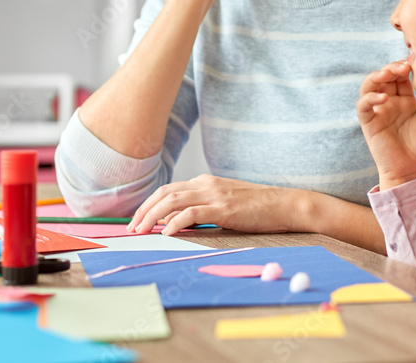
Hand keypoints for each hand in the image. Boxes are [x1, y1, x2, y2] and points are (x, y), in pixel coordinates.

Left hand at [126, 174, 294, 235]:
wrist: (284, 204)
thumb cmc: (257, 207)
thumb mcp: (225, 204)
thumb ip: (201, 209)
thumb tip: (174, 222)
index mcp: (206, 182)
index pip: (169, 190)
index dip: (149, 204)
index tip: (137, 221)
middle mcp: (206, 184)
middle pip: (165, 193)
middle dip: (144, 210)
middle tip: (131, 228)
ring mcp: (215, 195)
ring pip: (173, 201)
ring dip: (152, 216)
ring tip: (141, 231)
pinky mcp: (223, 208)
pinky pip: (192, 213)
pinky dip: (175, 222)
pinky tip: (166, 232)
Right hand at [356, 61, 415, 188]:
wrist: (411, 172)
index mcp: (405, 101)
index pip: (401, 76)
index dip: (405, 66)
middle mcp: (390, 103)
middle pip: (385, 76)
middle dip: (392, 67)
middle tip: (405, 65)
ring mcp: (378, 112)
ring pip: (369, 86)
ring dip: (377, 76)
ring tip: (389, 74)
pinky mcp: (369, 123)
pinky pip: (363, 106)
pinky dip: (370, 98)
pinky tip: (384, 98)